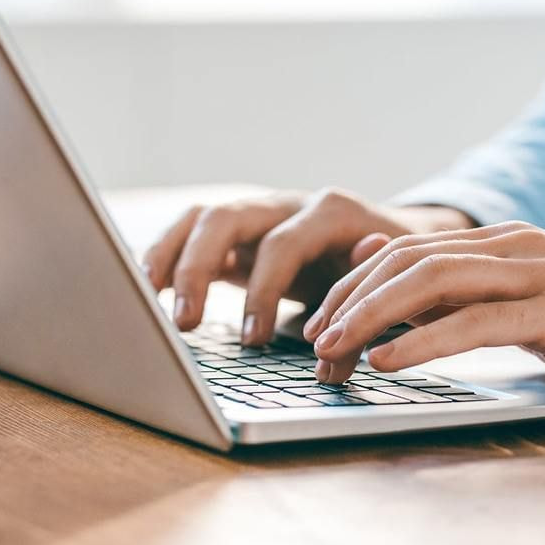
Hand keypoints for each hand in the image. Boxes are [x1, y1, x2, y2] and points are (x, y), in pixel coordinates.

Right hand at [142, 188, 473, 344]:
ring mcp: (259, 215)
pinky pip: (192, 233)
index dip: (263, 292)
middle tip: (185, 323)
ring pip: (200, 218)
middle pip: (226, 218)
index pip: (282, 245)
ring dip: (169, 255)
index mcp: (330, 212)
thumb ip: (368, 304)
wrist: (399, 242)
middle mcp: (287, 205)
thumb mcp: (393, 286)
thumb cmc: (394, 271)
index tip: (252, 340)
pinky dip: (166, 255)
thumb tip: (346, 328)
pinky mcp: (240, 234)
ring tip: (146, 297)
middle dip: (198, 269)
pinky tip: (146, 288)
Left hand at [305, 221, 544, 399]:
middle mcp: (512, 247)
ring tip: (330, 351)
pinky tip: (387, 361)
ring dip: (370, 318)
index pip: (404, 252)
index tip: (318, 323)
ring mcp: (537, 272)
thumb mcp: (535, 305)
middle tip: (310, 343)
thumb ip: (473, 296)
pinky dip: (422, 342)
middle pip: (404, 262)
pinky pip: (475, 322)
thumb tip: (400, 293)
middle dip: (347, 301)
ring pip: (430, 282)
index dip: (352, 286)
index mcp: (503, 244)